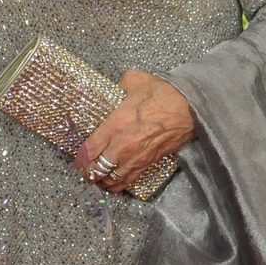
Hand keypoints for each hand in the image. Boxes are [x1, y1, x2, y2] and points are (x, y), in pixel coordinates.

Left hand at [74, 70, 195, 193]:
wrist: (188, 108)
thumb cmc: (162, 93)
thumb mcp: (134, 80)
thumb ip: (118, 86)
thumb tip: (114, 89)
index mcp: (115, 124)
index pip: (90, 149)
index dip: (80, 157)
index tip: (76, 158)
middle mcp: (122, 145)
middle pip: (98, 168)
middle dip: (88, 171)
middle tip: (83, 169)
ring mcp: (136, 157)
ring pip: (112, 179)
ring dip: (102, 180)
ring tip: (96, 176)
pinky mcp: (148, 164)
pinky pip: (128, 181)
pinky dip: (118, 185)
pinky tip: (113, 182)